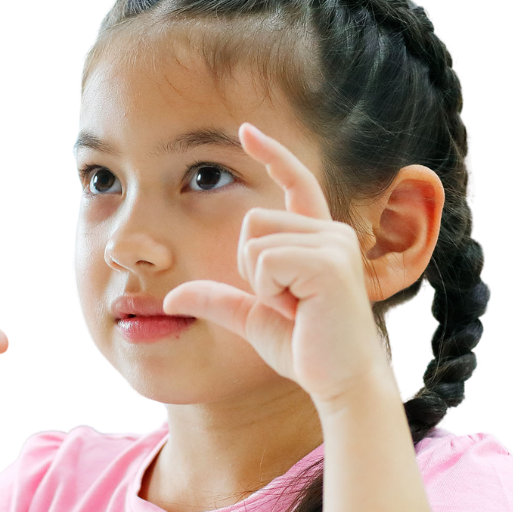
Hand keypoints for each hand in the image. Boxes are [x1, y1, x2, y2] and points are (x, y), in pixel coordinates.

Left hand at [162, 123, 395, 411]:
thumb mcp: (253, 318)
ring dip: (261, 282)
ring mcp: (333, 243)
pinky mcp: (328, 261)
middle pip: (252, 220)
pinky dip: (268, 290)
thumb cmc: (306, 349)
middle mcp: (331, 232)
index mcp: (317, 239)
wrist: (340, 382)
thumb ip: (218, 299)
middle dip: (251, 267)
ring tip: (295, 308)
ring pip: (255, 239)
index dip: (272, 153)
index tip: (245, 129)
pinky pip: (266, 260)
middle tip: (287, 303)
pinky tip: (297, 309)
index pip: (296, 182)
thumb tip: (172, 297)